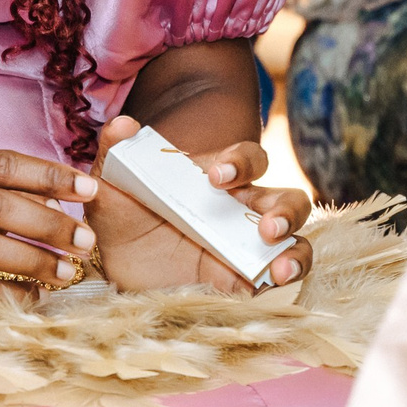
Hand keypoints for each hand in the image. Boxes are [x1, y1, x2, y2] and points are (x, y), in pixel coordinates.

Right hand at [0, 150, 100, 303]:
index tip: (89, 189)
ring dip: (32, 259)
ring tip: (67, 270)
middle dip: (47, 223)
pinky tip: (39, 294)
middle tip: (86, 239)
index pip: (4, 164)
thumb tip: (63, 204)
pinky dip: (10, 292)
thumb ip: (21, 191)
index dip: (48, 174)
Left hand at [83, 115, 310, 293]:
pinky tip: (275, 282)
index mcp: (217, 179)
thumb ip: (115, 151)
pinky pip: (279, 276)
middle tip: (267, 227)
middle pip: (286, 199)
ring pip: (294, 240)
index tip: (215, 177)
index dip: (240, 162)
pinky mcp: (245, 281)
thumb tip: (122, 125)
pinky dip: (286, 277)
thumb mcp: (112, 185)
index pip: (247, 160)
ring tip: (280, 266)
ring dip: (295, 249)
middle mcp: (240, 210)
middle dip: (284, 210)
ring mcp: (247, 247)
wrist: (116, 269)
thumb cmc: (123, 217)